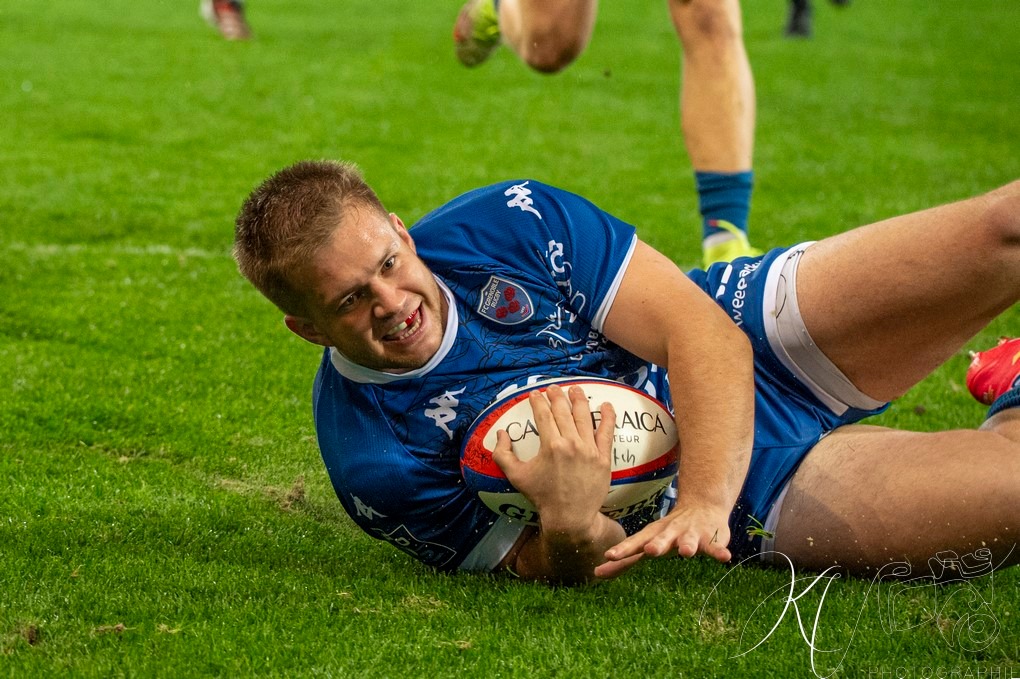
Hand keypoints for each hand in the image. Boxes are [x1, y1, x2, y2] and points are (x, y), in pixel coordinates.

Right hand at [492, 385, 615, 534]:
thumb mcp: (516, 476)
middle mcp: (571, 443)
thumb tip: (501, 434)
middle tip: (553, 388)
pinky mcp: (603, 458)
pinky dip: (608, 417)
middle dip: (556, 396)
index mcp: (550, 445)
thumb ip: (502, 454)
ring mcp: (589, 449)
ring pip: (584, 416)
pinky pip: (607, 432)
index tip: (535, 394)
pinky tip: (606, 405)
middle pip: (563, 411)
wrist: (569, 517)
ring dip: (579, 399)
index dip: (538, 401)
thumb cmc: (542, 496)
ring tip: (575, 389)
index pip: (543, 415)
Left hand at [594, 501, 732, 578]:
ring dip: (687, 545)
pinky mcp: (711, 538)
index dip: (623, 549)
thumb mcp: (646, 542)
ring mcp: (691, 534)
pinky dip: (719, 551)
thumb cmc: (668, 531)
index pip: (635, 542)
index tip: (609, 556)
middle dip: (656, 544)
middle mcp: (671, 532)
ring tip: (686, 552)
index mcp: (653, 534)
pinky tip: (724, 558)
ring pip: (689, 540)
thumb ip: (625, 560)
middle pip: (661, 539)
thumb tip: (596, 573)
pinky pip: (716, 546)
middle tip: (650, 551)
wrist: (702, 506)